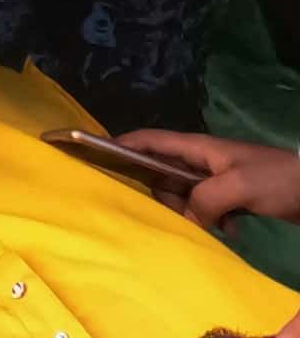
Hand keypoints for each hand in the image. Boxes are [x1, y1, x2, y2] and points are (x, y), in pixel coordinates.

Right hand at [115, 130, 299, 228]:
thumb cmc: (275, 178)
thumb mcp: (237, 185)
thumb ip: (203, 199)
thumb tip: (185, 219)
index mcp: (197, 148)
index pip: (150, 140)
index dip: (122, 144)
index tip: (94, 154)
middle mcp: (200, 161)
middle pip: (161, 173)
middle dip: (161, 195)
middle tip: (173, 213)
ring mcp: (214, 180)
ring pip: (181, 195)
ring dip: (187, 212)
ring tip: (207, 224)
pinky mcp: (228, 198)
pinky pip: (201, 209)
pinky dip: (205, 220)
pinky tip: (223, 230)